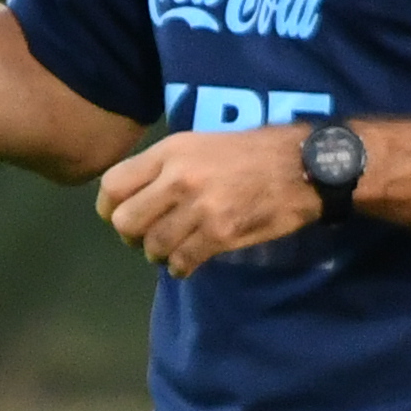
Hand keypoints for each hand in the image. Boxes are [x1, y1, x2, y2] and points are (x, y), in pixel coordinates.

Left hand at [94, 126, 326, 274]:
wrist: (301, 166)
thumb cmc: (250, 153)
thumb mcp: (200, 143)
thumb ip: (165, 165)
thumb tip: (135, 194)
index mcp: (170, 152)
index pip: (113, 186)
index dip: (109, 207)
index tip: (118, 216)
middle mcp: (179, 178)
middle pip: (126, 221)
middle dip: (131, 235)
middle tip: (146, 236)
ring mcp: (199, 208)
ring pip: (153, 246)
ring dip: (157, 253)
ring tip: (171, 248)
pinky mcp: (220, 235)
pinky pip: (181, 261)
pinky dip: (179, 267)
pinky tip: (186, 262)